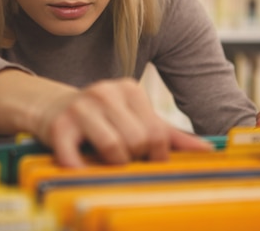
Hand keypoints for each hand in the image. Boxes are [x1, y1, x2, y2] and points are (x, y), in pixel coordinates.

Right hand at [36, 77, 212, 166]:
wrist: (53, 108)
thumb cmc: (101, 118)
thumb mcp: (135, 119)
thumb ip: (170, 134)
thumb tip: (207, 149)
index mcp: (129, 89)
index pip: (157, 132)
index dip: (156, 155)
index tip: (147, 159)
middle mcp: (106, 92)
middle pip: (138, 140)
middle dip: (134, 157)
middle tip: (124, 157)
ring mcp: (81, 107)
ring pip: (114, 148)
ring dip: (112, 164)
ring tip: (106, 159)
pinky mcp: (60, 126)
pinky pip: (76, 157)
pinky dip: (82, 169)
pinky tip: (84, 167)